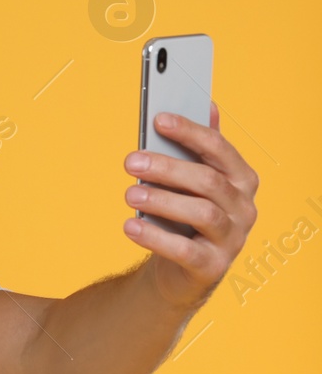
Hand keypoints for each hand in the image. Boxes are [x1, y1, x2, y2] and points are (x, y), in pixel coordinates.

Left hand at [122, 103, 258, 309]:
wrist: (181, 269)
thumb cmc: (185, 216)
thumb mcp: (192, 181)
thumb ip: (200, 147)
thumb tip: (207, 104)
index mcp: (241, 179)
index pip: (219, 149)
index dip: (189, 132)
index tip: (158, 120)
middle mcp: (244, 208)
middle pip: (208, 180)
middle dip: (168, 167)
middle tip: (131, 161)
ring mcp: (232, 239)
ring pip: (202, 213)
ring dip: (162, 200)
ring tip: (129, 193)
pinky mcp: (212, 267)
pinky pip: (185, 250)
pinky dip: (155, 237)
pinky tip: (130, 226)